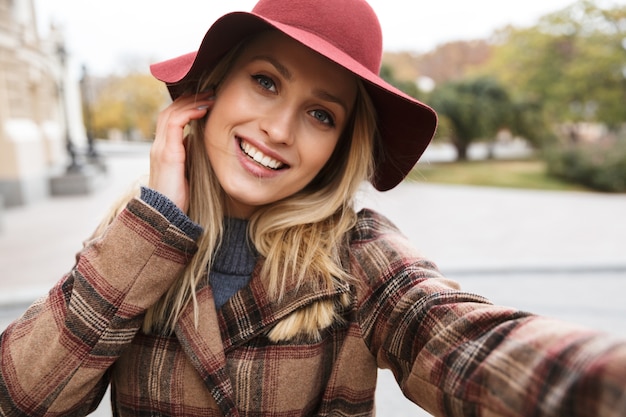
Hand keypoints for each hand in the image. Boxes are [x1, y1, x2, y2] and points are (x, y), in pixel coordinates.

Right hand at [149, 92, 213, 211]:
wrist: (167, 216)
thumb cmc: (180, 199)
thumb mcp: (188, 173)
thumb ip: (190, 156)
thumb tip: (198, 140)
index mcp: (164, 150)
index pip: (171, 119)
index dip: (187, 107)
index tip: (206, 101)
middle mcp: (159, 146)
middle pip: (169, 111)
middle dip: (189, 99)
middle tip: (210, 92)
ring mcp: (161, 148)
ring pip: (170, 113)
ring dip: (191, 102)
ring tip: (209, 96)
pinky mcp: (166, 153)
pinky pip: (174, 123)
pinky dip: (189, 113)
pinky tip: (203, 109)